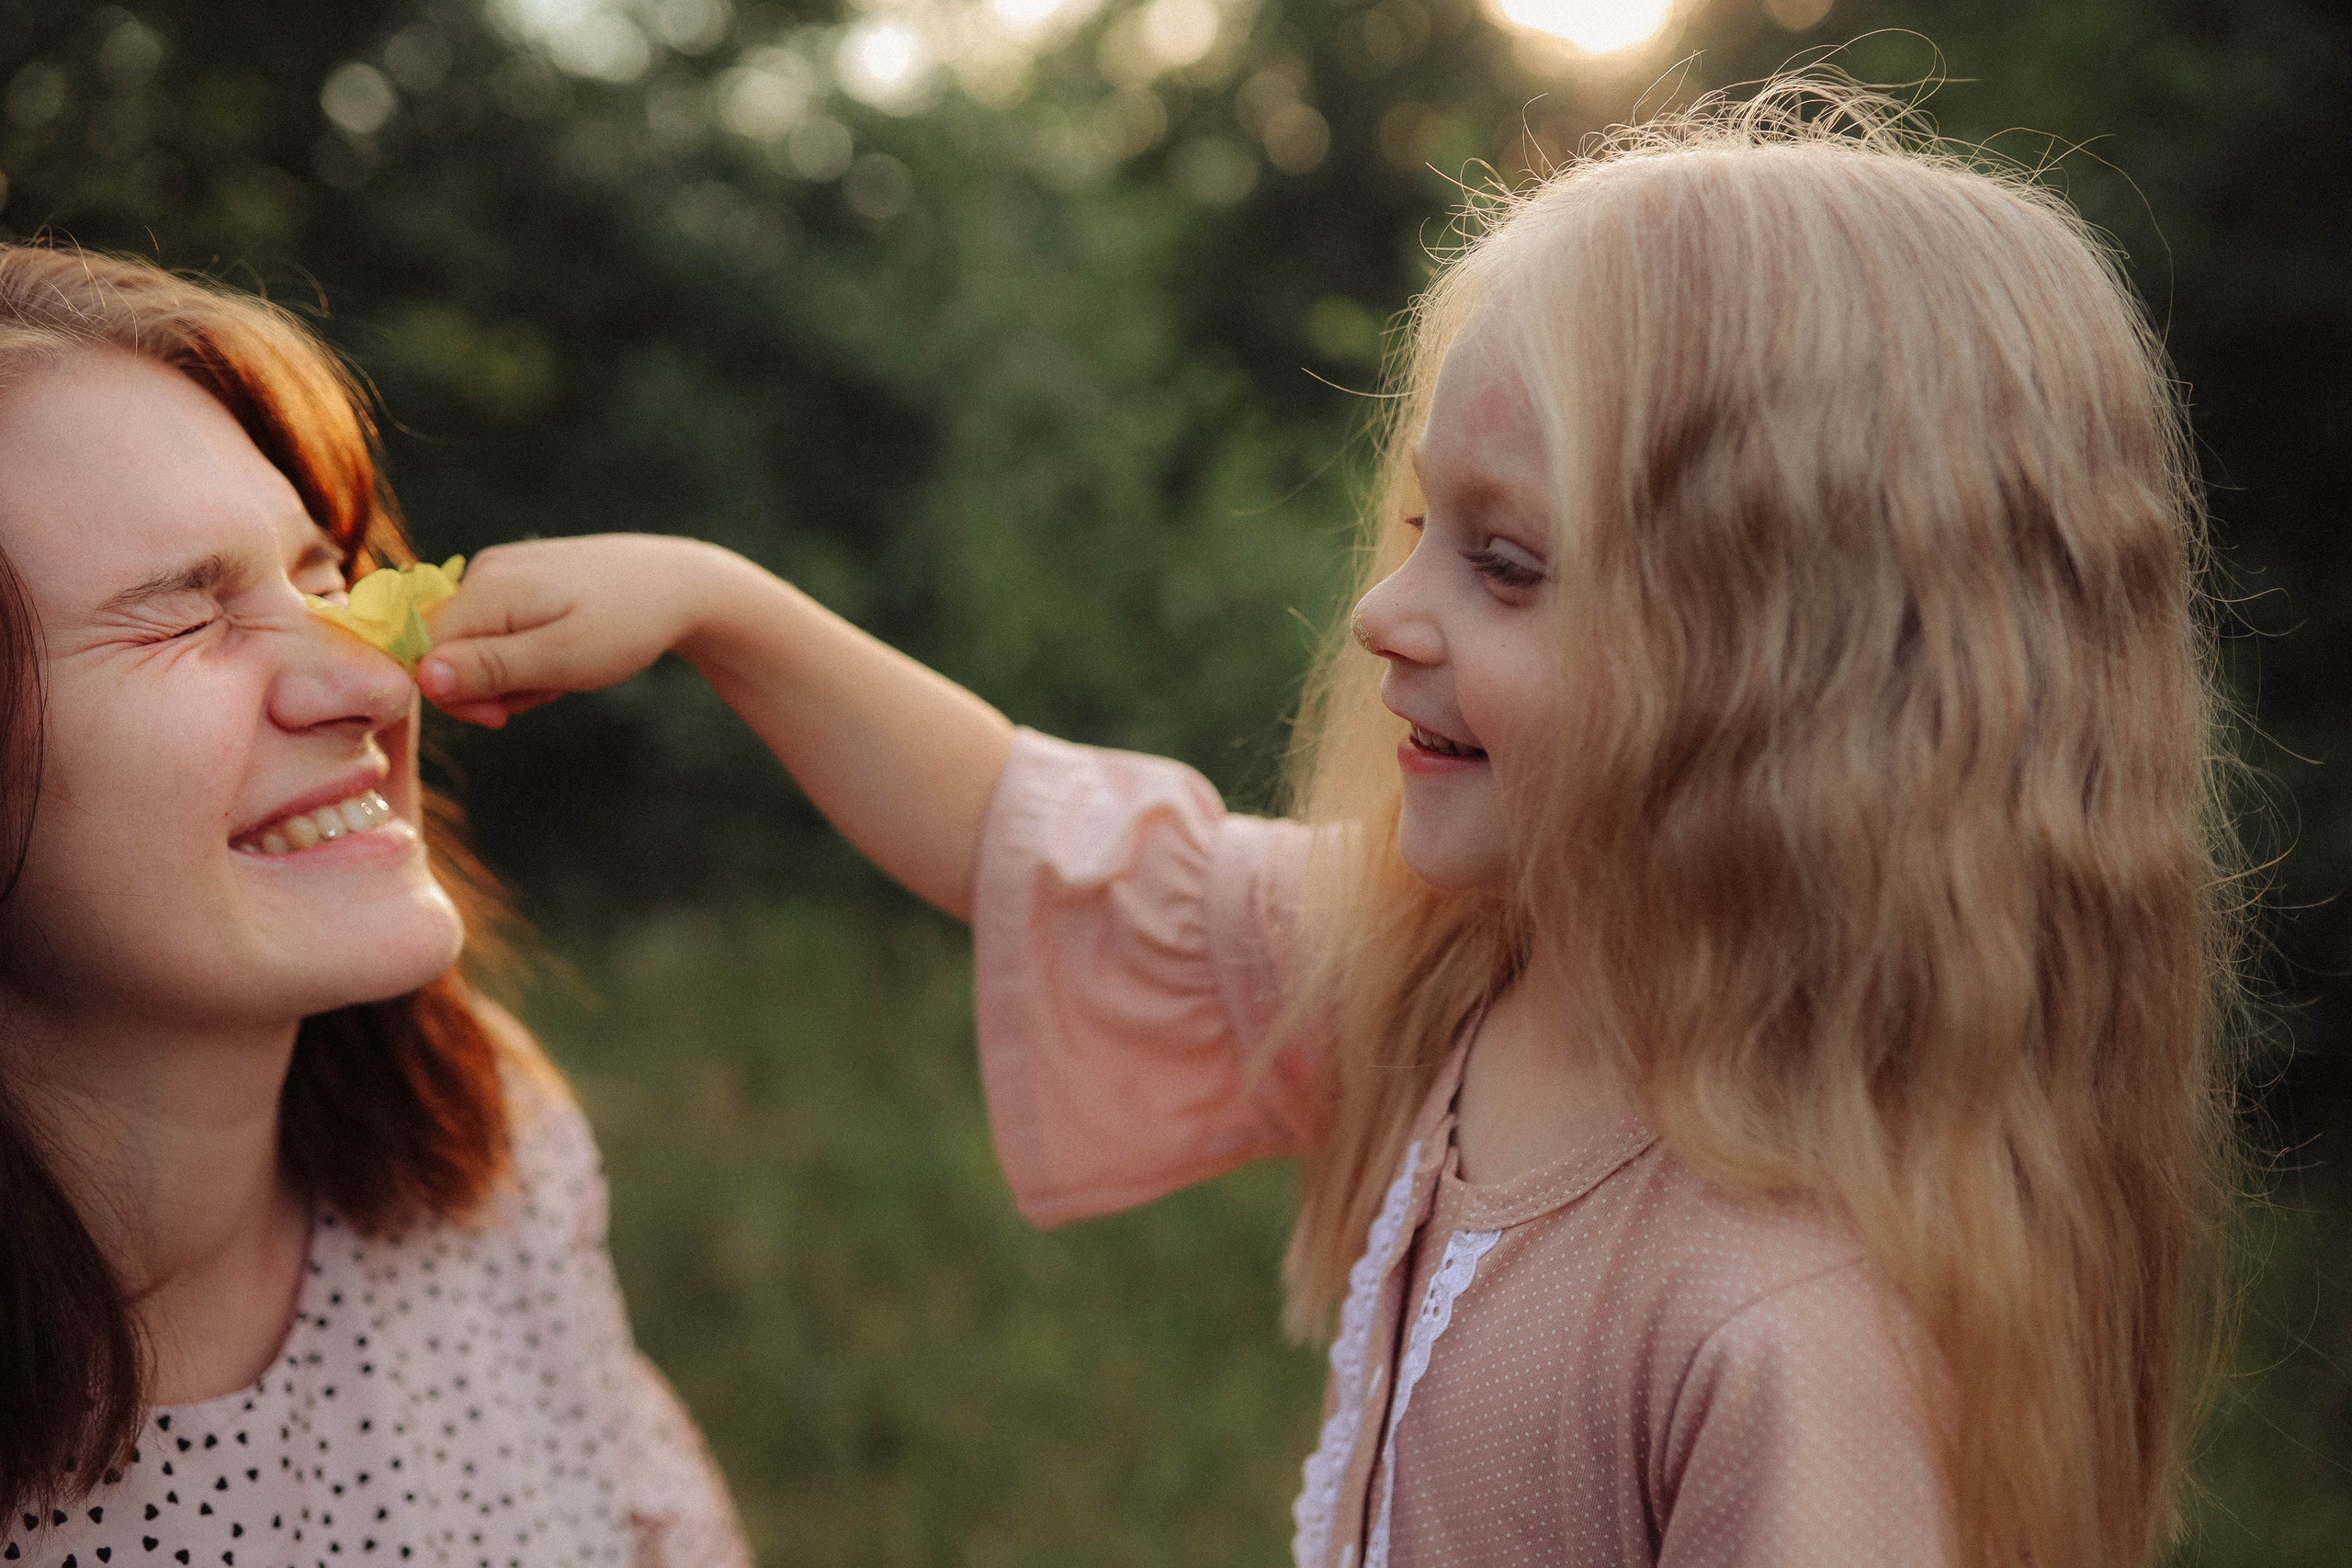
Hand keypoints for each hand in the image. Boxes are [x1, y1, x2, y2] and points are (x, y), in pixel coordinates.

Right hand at [418, 534, 743, 727]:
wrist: (680, 586)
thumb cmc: (626, 625)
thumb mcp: (562, 659)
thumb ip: (490, 670)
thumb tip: (422, 678)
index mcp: (486, 588)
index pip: (421, 652)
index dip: (452, 696)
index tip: (502, 716)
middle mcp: (483, 571)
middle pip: (444, 651)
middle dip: (488, 688)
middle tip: (543, 693)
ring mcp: (501, 572)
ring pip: (474, 647)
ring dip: (512, 676)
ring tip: (562, 672)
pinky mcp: (519, 580)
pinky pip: (499, 632)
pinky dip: (526, 657)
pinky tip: (562, 656)